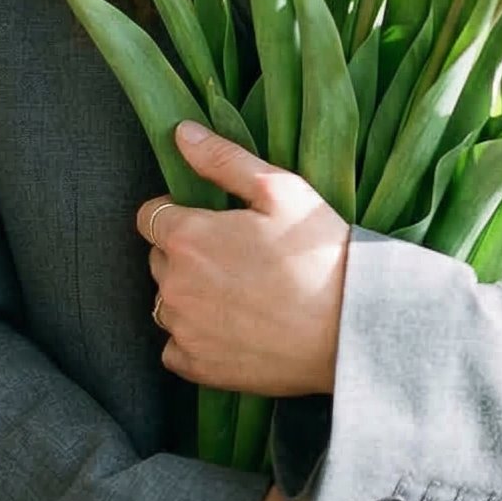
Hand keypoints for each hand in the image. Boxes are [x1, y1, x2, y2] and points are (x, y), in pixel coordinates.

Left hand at [139, 121, 347, 396]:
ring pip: (167, 304)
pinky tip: (234, 329)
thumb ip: (223, 160)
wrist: (351, 329)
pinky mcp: (198, 367)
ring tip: (241, 295)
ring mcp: (184, 330)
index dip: (178, 214)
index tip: (214, 222)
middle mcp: (173, 285)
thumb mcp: (280, 190)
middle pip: (159, 261)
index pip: (150, 216)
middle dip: (186, 255)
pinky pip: (176, 347)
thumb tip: (181, 133)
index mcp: (187, 237)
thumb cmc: (320, 253)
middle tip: (238, 258)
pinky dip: (196, 338)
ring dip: (190, 296)